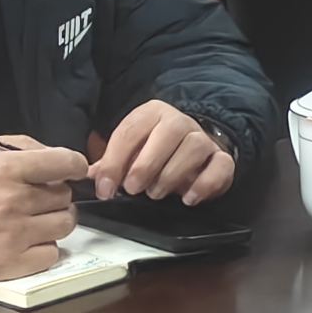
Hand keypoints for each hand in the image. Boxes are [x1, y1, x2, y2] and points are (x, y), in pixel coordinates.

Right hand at [0, 134, 84, 282]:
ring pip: (64, 225)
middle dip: (56, 194)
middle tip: (38, 197)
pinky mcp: (9, 265)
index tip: (72, 169)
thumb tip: (48, 153)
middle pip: (65, 196)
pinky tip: (26, 242)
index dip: (74, 164)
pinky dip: (43, 248)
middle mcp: (14, 201)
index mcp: (4, 169)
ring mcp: (14, 236)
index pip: (65, 162)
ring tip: (33, 220)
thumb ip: (10, 146)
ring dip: (53, 220)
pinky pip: (51, 255)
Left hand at [87, 99, 236, 203]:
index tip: (105, 188)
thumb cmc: (155, 151)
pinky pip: (220, 166)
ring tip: (157, 192)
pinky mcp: (221, 157)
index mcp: (151, 114)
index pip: (131, 131)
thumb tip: (90, 176)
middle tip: (133, 188)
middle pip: (168, 133)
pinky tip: (188, 197)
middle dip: (146, 165)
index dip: (114, 162)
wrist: (192, 148)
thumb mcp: (130, 153)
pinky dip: (204, 184)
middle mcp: (179, 121)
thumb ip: (111, 164)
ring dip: (172, 175)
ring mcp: (203, 138)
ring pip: (194, 148)